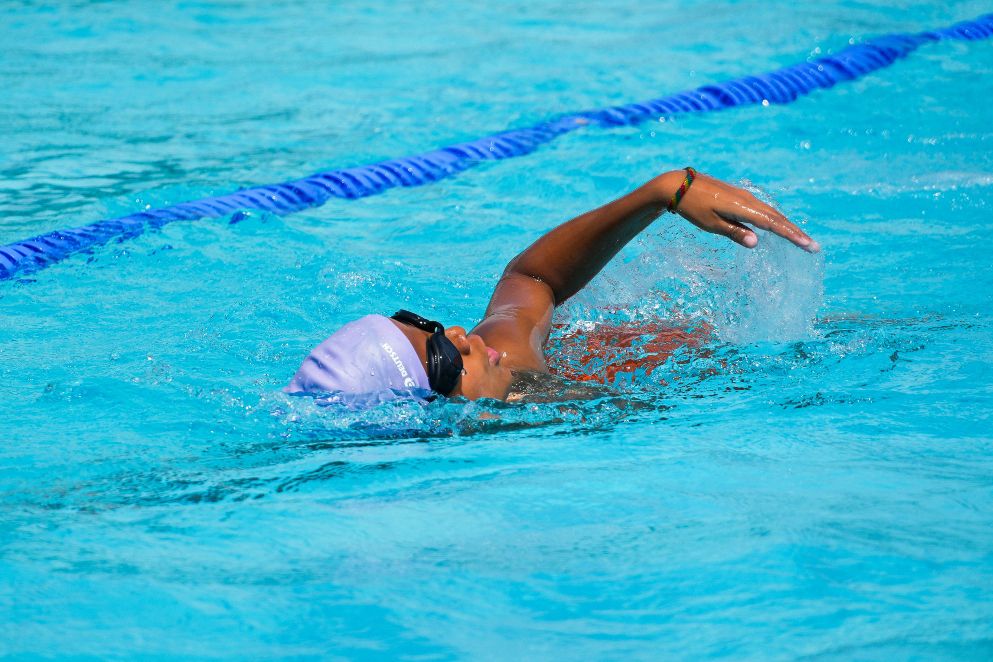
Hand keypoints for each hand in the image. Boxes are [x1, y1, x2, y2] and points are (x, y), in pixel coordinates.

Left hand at [657, 169, 819, 252]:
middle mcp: (748, 200)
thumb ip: (734, 233)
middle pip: (778, 218)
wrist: (679, 185)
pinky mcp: (740, 197)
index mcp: (743, 207)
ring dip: (787, 226)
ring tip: (802, 240)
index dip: (792, 236)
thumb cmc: (693, 208)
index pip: (773, 224)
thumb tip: (757, 243)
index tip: (808, 246)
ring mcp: (745, 197)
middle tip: (813, 248)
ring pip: (772, 213)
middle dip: (796, 233)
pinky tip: (779, 227)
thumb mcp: (711, 224)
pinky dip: (775, 220)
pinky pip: (763, 210)